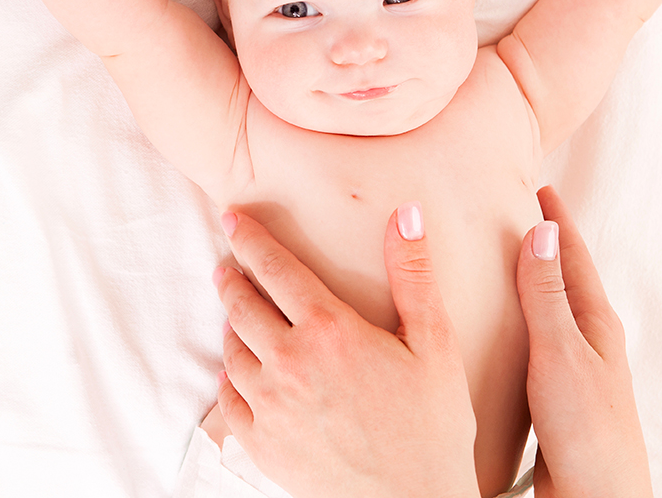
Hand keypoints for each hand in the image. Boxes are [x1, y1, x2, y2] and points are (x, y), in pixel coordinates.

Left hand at [213, 204, 479, 497]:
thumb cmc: (433, 425)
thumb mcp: (435, 343)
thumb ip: (413, 274)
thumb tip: (407, 214)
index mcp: (329, 331)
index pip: (275, 269)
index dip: (250, 240)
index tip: (231, 218)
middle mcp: (289, 364)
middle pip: (242, 307)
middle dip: (231, 279)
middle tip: (226, 266)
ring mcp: (270, 408)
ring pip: (231, 352)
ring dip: (230, 326)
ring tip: (235, 315)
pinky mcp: (263, 446)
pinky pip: (228, 401)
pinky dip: (228, 377)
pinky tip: (235, 372)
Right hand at [521, 187, 651, 497]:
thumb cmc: (587, 430)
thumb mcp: (561, 353)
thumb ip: (547, 295)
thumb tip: (543, 231)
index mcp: (596, 323)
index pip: (572, 255)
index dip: (556, 219)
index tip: (539, 185)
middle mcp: (590, 340)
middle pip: (565, 277)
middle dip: (544, 242)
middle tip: (519, 210)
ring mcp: (575, 368)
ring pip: (550, 309)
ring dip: (531, 280)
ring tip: (504, 259)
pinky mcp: (556, 394)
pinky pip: (537, 340)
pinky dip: (520, 319)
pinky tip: (501, 328)